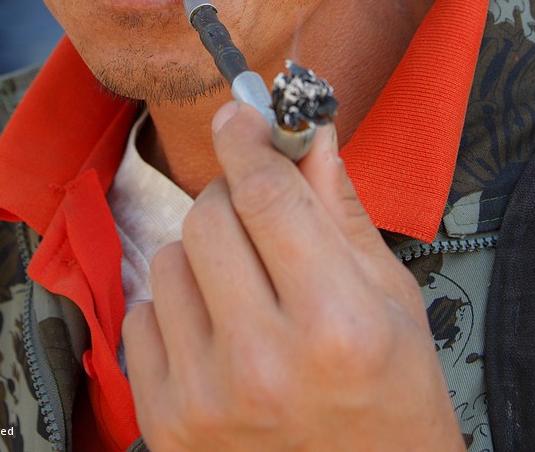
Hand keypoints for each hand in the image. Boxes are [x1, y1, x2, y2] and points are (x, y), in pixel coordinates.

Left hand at [123, 103, 464, 451]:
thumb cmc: (390, 400)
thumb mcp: (392, 301)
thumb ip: (339, 209)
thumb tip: (304, 128)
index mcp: (336, 325)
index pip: (264, 195)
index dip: (245, 139)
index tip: (237, 114)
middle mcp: (264, 364)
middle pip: (207, 217)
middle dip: (233, 199)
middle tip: (261, 219)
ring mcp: (207, 400)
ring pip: (167, 259)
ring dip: (203, 259)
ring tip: (247, 296)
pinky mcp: (165, 425)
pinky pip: (142, 315)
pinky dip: (177, 312)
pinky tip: (219, 340)